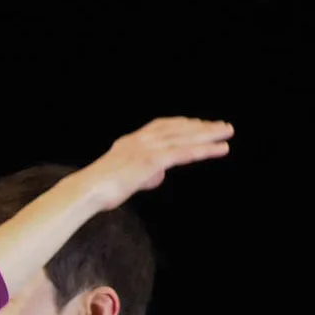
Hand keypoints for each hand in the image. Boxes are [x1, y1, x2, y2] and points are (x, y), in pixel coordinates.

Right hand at [76, 116, 232, 211]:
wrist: (87, 191)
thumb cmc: (98, 189)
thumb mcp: (122, 177)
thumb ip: (142, 173)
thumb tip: (157, 175)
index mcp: (130, 142)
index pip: (161, 126)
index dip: (182, 123)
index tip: (198, 124)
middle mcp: (140, 140)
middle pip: (177, 128)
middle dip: (201, 126)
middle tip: (222, 126)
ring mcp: (147, 148)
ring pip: (185, 137)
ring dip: (209, 133)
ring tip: (227, 132)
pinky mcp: (153, 160)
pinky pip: (185, 152)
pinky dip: (205, 149)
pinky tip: (220, 149)